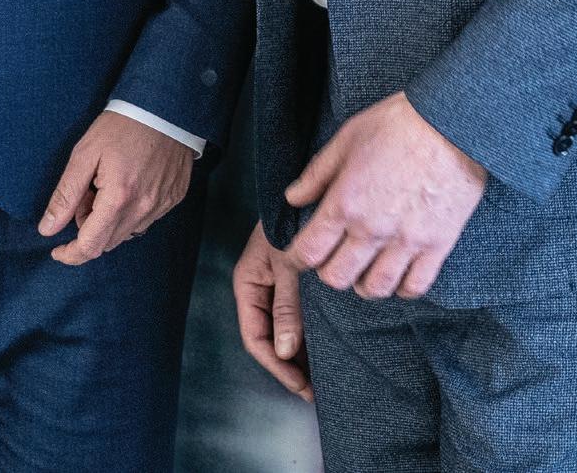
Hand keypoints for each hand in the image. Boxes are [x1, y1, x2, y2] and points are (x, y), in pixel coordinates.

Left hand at [38, 110, 193, 265]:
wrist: (165, 104)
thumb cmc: (122, 125)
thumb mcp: (85, 154)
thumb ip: (66, 195)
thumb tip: (47, 229)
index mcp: (118, 200)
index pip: (90, 246)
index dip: (70, 254)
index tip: (57, 250)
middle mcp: (143, 209)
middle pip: (107, 242)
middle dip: (89, 228)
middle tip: (86, 195)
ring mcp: (162, 205)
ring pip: (127, 232)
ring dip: (110, 220)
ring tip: (108, 185)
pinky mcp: (174, 198)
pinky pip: (146, 219)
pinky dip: (131, 211)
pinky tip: (129, 183)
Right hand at [233, 220, 312, 399]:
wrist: (310, 187)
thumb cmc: (290, 219)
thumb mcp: (287, 265)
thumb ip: (286, 307)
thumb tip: (284, 352)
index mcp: (248, 284)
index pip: (255, 337)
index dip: (277, 366)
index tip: (302, 385)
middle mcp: (261, 287)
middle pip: (270, 336)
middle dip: (290, 365)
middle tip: (316, 389)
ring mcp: (278, 283)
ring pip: (286, 327)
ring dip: (301, 350)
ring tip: (324, 374)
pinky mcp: (297, 278)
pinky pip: (300, 312)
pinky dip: (311, 330)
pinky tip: (328, 344)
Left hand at [284, 92, 487, 300]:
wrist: (451, 123)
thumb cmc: (397, 123)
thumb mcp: (347, 138)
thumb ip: (317, 173)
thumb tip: (293, 198)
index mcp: (345, 202)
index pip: (308, 252)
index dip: (297, 257)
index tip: (299, 254)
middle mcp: (372, 229)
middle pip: (337, 277)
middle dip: (328, 271)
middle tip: (333, 258)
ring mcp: (406, 241)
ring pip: (375, 288)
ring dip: (363, 283)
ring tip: (364, 269)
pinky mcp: (437, 245)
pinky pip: (414, 286)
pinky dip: (402, 287)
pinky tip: (398, 273)